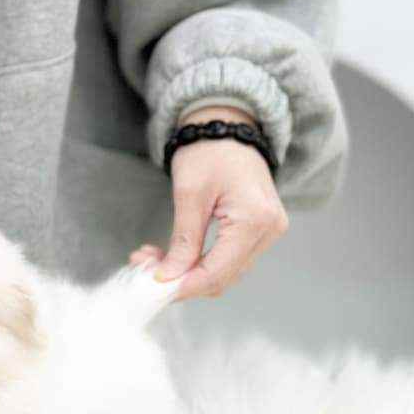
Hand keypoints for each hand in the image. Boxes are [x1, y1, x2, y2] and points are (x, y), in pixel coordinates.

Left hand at [129, 105, 288, 300]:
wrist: (228, 127)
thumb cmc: (209, 151)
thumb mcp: (189, 194)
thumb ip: (182, 241)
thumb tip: (168, 278)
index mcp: (255, 219)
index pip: (216, 272)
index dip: (183, 286)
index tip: (152, 287)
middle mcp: (269, 230)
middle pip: (222, 278)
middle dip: (181, 279)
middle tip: (143, 267)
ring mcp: (268, 231)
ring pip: (224, 272)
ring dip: (187, 272)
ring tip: (152, 257)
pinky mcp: (259, 230)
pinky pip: (229, 259)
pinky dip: (199, 261)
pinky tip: (172, 254)